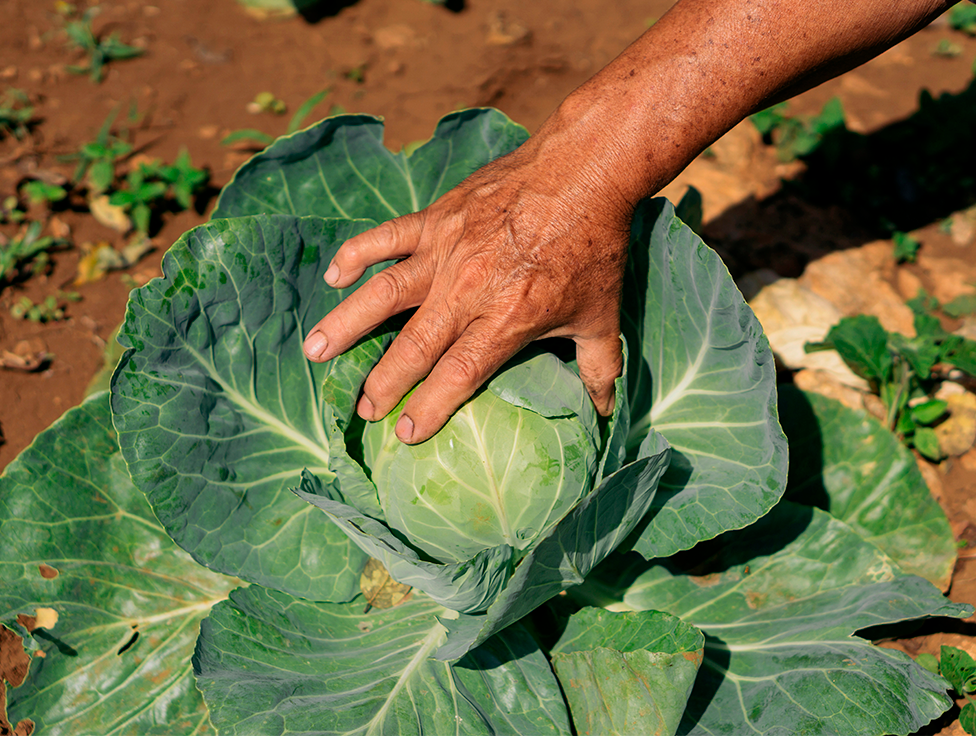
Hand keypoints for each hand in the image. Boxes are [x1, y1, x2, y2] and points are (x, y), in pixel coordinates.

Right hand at [302, 126, 634, 443]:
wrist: (584, 170)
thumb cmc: (594, 247)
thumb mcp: (601, 314)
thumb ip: (599, 366)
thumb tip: (605, 411)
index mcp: (507, 318)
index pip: (458, 374)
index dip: (429, 407)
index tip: (404, 434)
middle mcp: (469, 290)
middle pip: (414, 345)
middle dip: (383, 382)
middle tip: (361, 410)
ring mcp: (447, 251)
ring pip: (384, 293)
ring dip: (347, 323)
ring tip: (315, 349)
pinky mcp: (437, 218)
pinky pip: (386, 237)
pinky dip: (357, 254)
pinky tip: (334, 275)